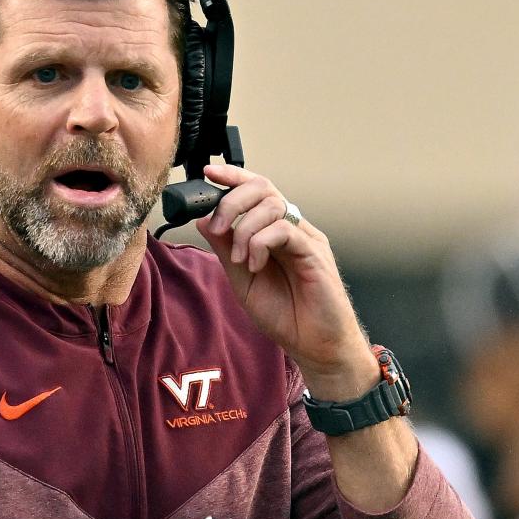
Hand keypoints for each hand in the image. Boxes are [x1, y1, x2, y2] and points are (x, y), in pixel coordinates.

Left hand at [196, 163, 378, 396]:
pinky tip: (255, 266)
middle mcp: (292, 228)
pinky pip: (284, 229)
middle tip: (218, 228)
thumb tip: (204, 220)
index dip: (233, 177)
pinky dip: (260, 243)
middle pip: (263, 189)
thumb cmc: (285, 315)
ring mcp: (305, 238)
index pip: (255, 191)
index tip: (208, 173)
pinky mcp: (314, 252)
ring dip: (244, 228)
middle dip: (232, 201)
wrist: (314, 346)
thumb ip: (226, 251)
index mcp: (274, 232)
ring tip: (240, 259)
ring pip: (272, 205)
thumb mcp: (242, 281)